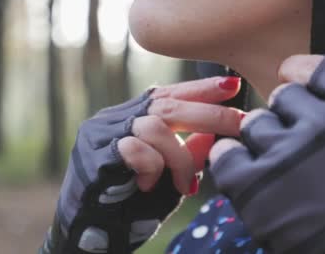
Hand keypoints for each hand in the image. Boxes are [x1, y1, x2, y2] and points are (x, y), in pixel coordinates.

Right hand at [41, 76, 244, 253]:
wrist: (85, 240)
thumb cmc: (127, 209)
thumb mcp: (168, 179)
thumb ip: (186, 155)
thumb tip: (211, 135)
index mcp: (130, 118)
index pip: (168, 94)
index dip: (201, 88)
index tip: (233, 86)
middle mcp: (114, 119)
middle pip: (166, 103)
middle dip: (208, 112)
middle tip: (239, 123)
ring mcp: (100, 135)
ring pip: (154, 125)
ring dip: (179, 156)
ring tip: (184, 183)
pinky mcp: (93, 156)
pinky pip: (134, 149)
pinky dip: (152, 167)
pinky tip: (148, 185)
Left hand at [210, 52, 324, 253]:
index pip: (318, 66)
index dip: (304, 74)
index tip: (297, 81)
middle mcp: (320, 121)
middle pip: (284, 95)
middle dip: (290, 114)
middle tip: (299, 139)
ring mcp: (284, 154)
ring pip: (255, 123)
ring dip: (265, 140)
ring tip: (280, 165)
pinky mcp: (254, 188)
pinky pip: (226, 155)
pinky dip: (233, 160)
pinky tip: (247, 171)